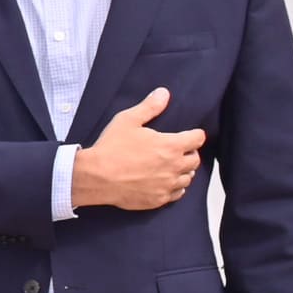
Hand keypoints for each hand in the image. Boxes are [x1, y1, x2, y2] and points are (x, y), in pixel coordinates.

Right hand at [69, 88, 205, 212]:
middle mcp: (174, 166)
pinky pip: (177, 194)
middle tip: (178, 151)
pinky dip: (175, 187)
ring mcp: (167, 185)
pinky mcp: (158, 199)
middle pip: (195, 160)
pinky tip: (165, 182)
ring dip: (183, 171)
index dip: (194, 134)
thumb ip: (149, 107)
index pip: (197, 139)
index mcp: (171, 145)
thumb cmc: (110, 149)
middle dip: (189, 153)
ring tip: (172, 167)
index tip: (190, 134)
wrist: (95, 177)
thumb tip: (163, 93)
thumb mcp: (127, 120)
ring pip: (188, 178)